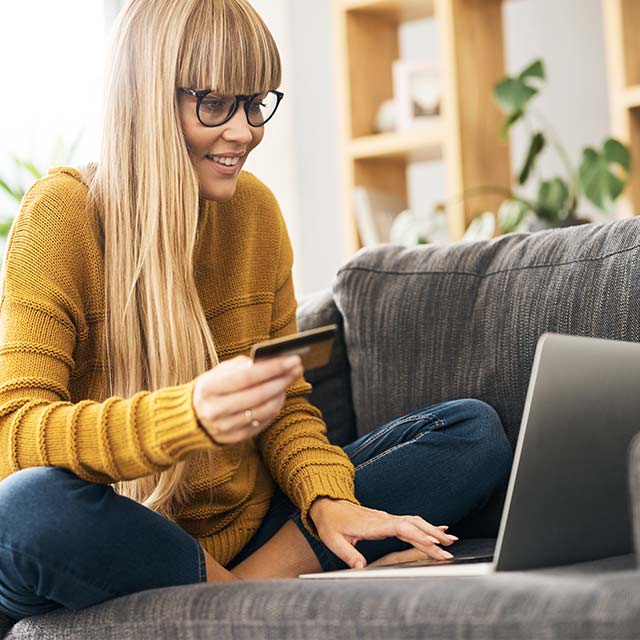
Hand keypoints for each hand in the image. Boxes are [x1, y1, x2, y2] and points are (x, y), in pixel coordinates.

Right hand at [192, 354, 302, 444]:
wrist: (190, 418)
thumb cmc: (210, 389)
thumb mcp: (217, 372)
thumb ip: (241, 366)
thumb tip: (270, 360)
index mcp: (209, 388)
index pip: (247, 377)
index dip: (273, 368)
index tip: (292, 360)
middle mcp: (215, 409)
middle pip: (258, 394)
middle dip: (282, 379)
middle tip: (298, 368)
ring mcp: (225, 427)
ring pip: (263, 410)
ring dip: (281, 394)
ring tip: (288, 380)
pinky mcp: (234, 438)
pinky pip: (261, 422)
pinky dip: (274, 408)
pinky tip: (279, 396)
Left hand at [309, 498, 457, 568]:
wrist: (327, 504)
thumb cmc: (330, 522)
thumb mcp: (333, 540)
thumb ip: (348, 554)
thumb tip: (360, 568)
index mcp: (373, 524)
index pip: (401, 529)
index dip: (418, 536)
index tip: (434, 544)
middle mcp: (383, 519)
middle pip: (413, 526)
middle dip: (433, 536)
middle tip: (450, 549)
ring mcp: (386, 518)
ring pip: (414, 522)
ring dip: (432, 530)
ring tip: (450, 539)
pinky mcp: (387, 520)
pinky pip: (410, 522)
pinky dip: (425, 526)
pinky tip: (437, 530)